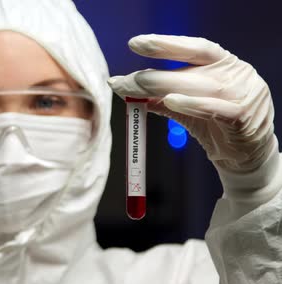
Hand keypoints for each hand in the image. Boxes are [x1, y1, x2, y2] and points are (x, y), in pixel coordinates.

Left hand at [108, 34, 275, 173]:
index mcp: (224, 64)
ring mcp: (243, 95)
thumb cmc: (215, 126)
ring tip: (136, 88)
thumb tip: (127, 90)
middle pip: (190, 69)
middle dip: (152, 75)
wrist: (243, 158)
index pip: (195, 48)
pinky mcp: (243, 119)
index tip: (135, 44)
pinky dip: (192, 104)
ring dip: (164, 86)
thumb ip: (161, 97)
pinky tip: (170, 101)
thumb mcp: (187, 107)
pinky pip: (215, 108)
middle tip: (122, 81)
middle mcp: (236, 74)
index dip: (166, 44)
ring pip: (199, 86)